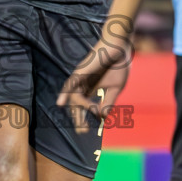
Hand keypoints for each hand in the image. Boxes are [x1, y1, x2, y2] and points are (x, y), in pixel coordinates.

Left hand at [56, 16, 134, 132]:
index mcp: (92, 89)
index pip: (85, 106)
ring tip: (84, 121)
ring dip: (78, 112)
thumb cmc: (119, 66)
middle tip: (82, 132)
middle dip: (78, 119)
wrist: (120, 48)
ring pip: (75, 99)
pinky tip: (60, 104)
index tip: (94, 127)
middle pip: (77, 105)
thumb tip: (102, 118)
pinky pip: (70, 85)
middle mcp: (84, 85)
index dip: (87, 118)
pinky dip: (64, 94)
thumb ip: (108, 103)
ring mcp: (81, 79)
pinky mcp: (80, 73)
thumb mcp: (115, 89)